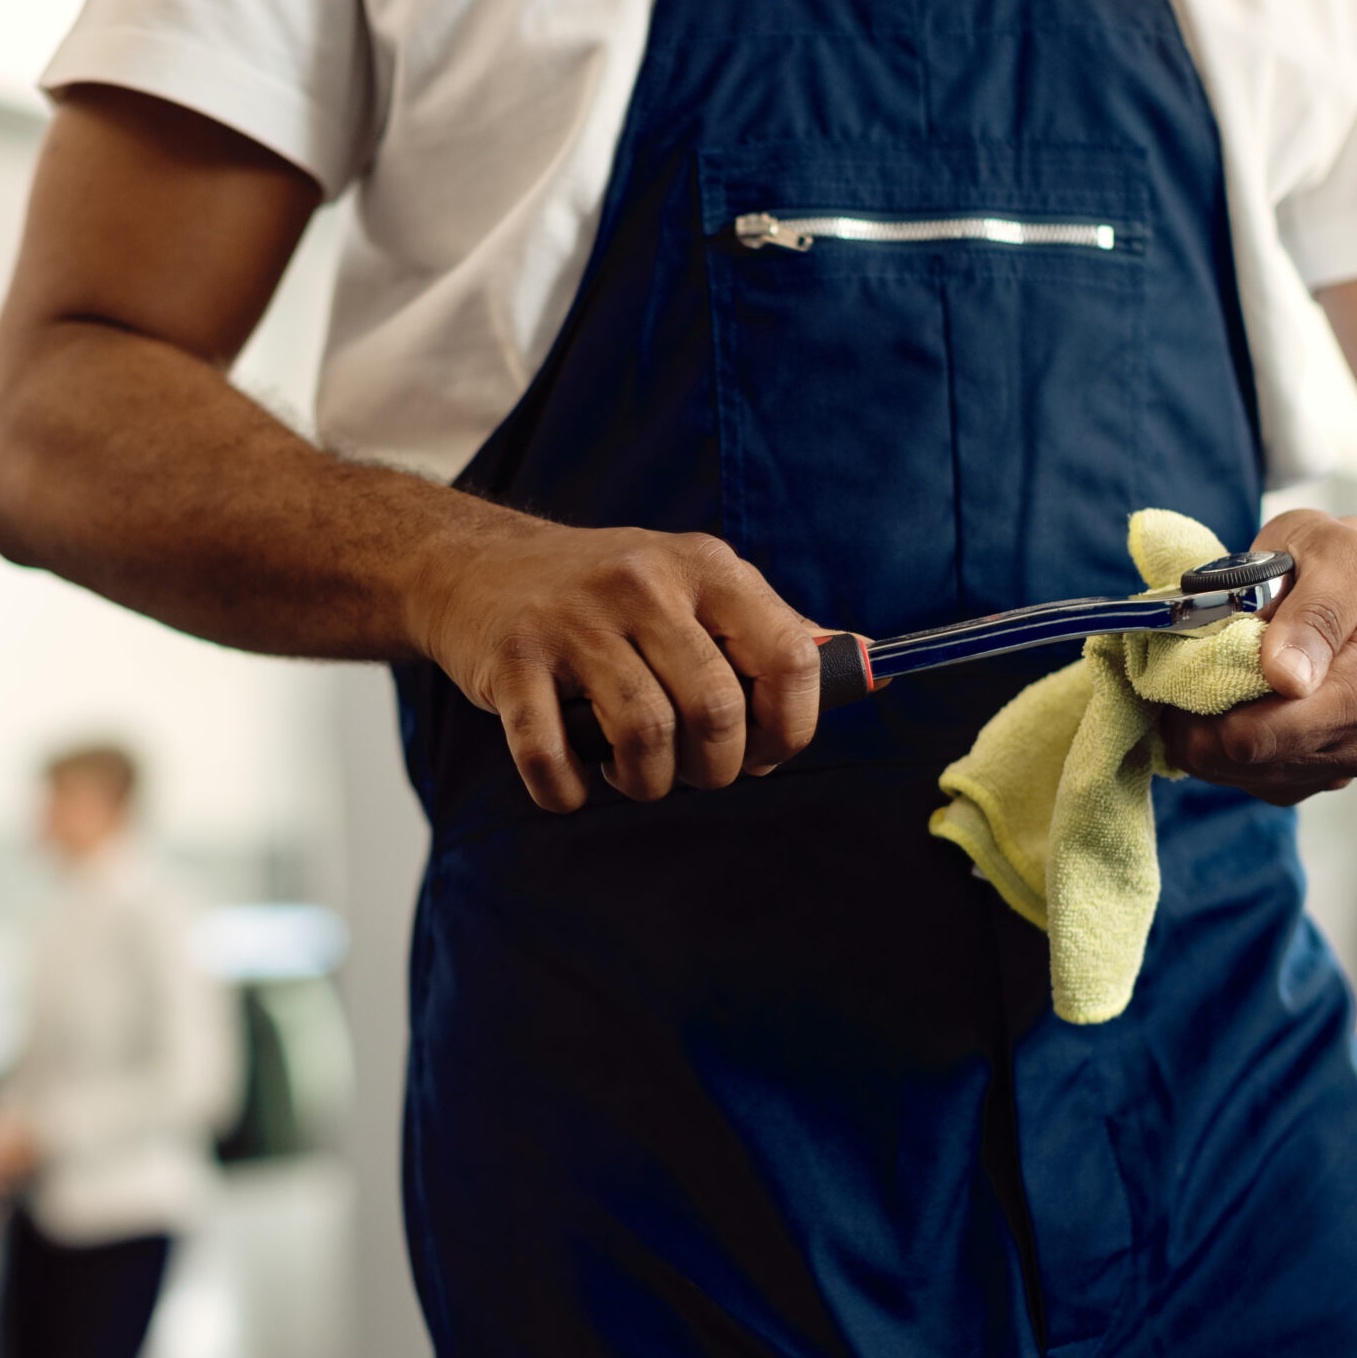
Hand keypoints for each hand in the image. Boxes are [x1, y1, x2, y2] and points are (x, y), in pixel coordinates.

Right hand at [415, 522, 824, 811]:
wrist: (478, 566)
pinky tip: (573, 785)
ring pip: (644, 738)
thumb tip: (879, 671)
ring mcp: (573, 622)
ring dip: (646, 783)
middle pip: (716, 711)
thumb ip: (778, 631)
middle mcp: (643, 583)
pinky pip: (551, 758)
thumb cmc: (609, 596)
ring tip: (633, 773)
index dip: (791, 728)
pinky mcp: (512, 662)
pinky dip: (568, 792)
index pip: (788, 657)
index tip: (766, 754)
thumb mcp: (697, 586)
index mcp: (706, 567)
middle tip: (693, 770)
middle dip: (715, 769)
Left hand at [1158, 509, 1356, 805]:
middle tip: (1190, 657)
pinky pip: (1227, 775)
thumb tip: (1287, 678)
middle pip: (1234, 756)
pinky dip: (1208, 737)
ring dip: (1199, 722)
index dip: (1207, 694)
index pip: (1259, 734)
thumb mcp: (1338, 554)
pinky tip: (1221, 695)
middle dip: (1197, 709)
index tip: (1194, 650)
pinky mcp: (1297, 781)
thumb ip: (1318, 610)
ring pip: (1222, 769)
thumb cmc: (1339, 564)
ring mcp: (1327, 771)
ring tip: (1210, 670)